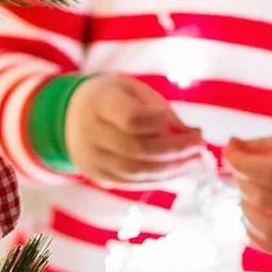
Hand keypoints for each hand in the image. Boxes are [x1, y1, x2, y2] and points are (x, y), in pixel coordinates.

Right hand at [65, 75, 203, 185]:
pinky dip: (158, 178)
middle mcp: (91, 132)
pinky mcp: (97, 175)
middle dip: (175, 150)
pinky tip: (178, 170)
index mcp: (99, 102)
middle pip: (137, 149)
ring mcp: (91, 158)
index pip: (131, 119)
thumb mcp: (132, 89)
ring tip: (195, 160)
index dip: (161, 123)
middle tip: (201, 144)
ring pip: (135, 171)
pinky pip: (131, 182)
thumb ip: (159, 109)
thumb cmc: (112, 96)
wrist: (71, 116)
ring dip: (171, 169)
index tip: (185, 123)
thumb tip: (192, 134)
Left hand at [224, 129, 271, 256]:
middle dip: (242, 181)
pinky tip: (251, 219)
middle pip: (265, 200)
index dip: (242, 162)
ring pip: (267, 228)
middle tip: (242, 167)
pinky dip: (257, 237)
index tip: (230, 148)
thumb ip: (269, 145)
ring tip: (248, 191)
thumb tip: (232, 146)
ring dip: (246, 209)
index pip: (270, 174)